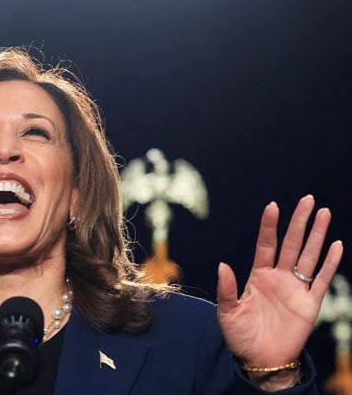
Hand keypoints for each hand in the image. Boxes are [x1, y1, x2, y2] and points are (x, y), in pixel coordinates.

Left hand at [217, 195, 342, 369]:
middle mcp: (279, 278)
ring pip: (309, 256)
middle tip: (308, 199)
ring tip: (324, 213)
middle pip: (291, 244)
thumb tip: (223, 265)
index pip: (266, 245)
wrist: (261, 361)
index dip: (269, 226)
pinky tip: (336, 245)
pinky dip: (330, 263)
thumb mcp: (227, 312)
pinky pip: (321, 280)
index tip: (273, 206)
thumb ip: (226, 289)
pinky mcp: (310, 304)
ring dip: (317, 235)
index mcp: (258, 276)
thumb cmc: (241, 336)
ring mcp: (296, 289)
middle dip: (299, 222)